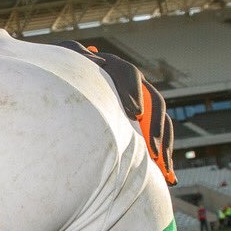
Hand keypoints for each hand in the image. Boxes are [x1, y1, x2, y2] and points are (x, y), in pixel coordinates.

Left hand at [58, 41, 176, 185]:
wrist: (64, 88)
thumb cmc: (62, 74)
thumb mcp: (64, 61)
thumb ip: (76, 55)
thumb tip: (93, 56)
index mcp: (113, 67)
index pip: (129, 74)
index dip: (133, 92)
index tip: (134, 112)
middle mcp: (133, 85)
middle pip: (154, 101)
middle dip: (154, 125)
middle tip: (151, 147)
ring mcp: (141, 104)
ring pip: (162, 121)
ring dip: (164, 142)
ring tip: (162, 164)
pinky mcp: (142, 124)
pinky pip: (158, 138)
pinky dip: (163, 156)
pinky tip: (167, 176)